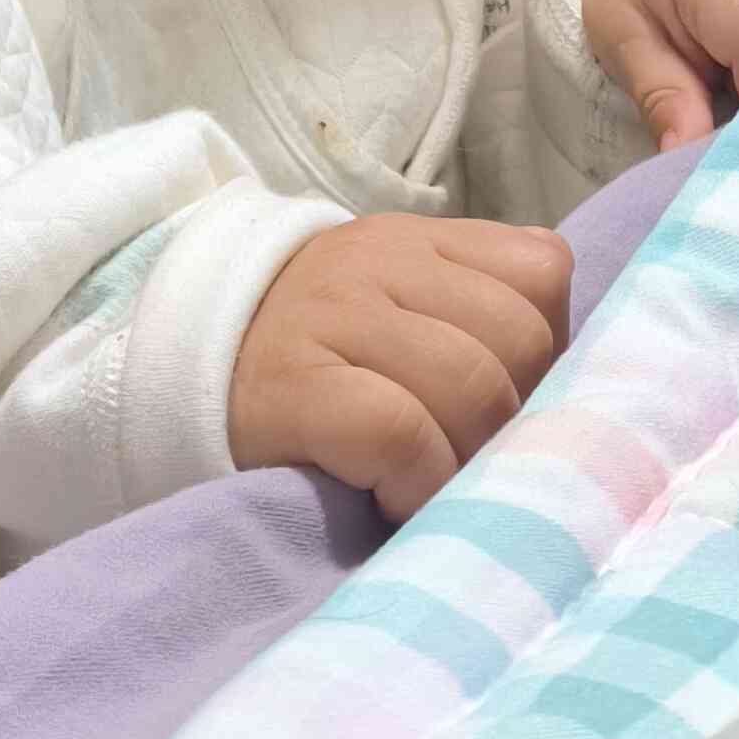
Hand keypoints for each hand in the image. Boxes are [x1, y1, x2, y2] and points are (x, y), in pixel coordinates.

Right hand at [227, 213, 572, 524]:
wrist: (169, 364)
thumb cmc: (307, 355)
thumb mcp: (391, 306)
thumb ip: (471, 317)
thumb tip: (569, 398)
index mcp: (418, 241)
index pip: (542, 269)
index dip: (550, 347)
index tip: (513, 400)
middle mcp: (382, 265)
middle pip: (521, 336)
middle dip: (518, 415)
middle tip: (475, 457)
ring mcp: (337, 320)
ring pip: (473, 383)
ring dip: (471, 459)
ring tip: (436, 484)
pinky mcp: (298, 390)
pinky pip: (402, 433)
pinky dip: (418, 481)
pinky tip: (393, 497)